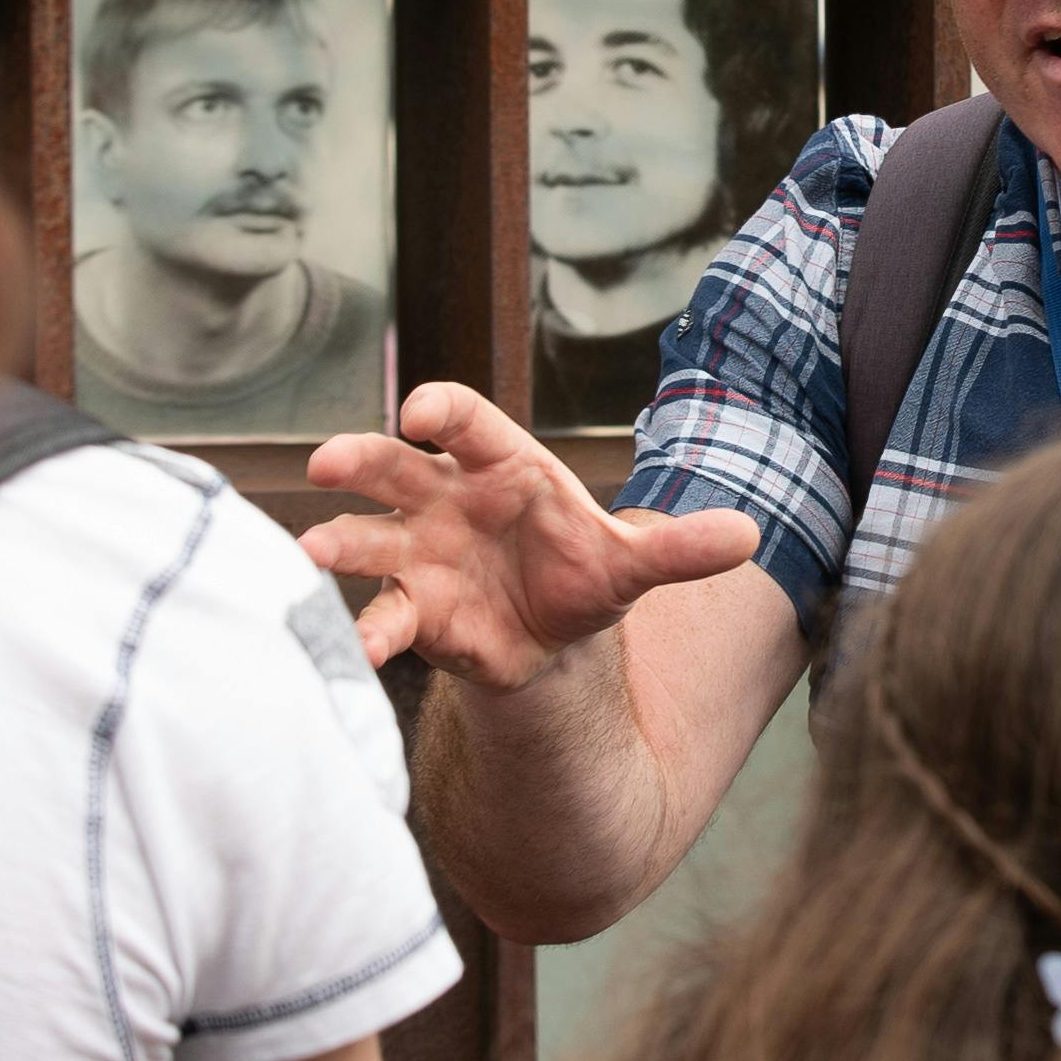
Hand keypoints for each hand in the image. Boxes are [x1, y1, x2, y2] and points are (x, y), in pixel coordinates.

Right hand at [299, 382, 759, 689]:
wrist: (552, 634)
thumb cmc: (580, 573)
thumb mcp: (632, 564)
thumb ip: (680, 548)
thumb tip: (751, 534)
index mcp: (499, 466)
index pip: (464, 421)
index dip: (440, 411)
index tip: (421, 413)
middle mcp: (444, 499)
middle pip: (392, 466)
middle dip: (359, 459)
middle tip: (326, 461)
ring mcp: (418, 553)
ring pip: (366, 535)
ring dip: (338, 541)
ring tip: (310, 555)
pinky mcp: (412, 611)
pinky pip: (381, 615)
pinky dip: (365, 631)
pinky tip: (353, 649)